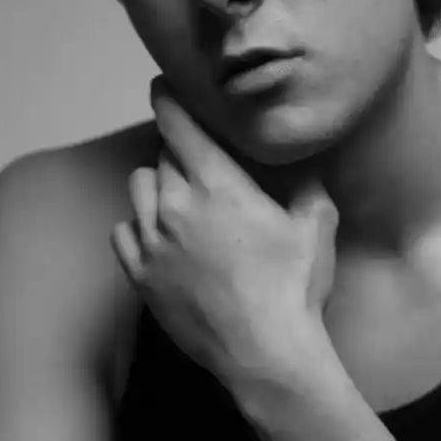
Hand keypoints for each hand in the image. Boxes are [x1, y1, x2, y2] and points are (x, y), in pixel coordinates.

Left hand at [111, 79, 338, 390]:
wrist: (265, 354)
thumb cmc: (294, 289)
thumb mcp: (317, 224)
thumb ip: (306, 183)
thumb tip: (305, 158)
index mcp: (216, 183)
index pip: (177, 121)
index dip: (168, 97)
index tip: (163, 86)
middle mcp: (174, 204)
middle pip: (162, 155)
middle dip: (180, 154)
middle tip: (203, 169)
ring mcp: (152, 242)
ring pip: (138, 189)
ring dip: (156, 187)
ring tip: (180, 203)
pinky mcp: (140, 276)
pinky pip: (123, 233)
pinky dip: (138, 227)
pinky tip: (160, 237)